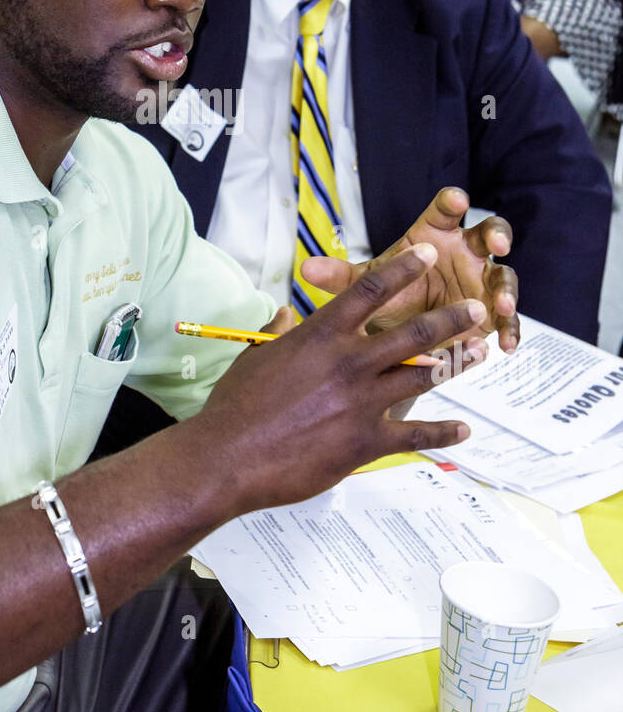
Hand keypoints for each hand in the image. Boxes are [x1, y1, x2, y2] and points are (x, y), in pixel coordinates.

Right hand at [200, 243, 486, 511]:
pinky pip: (415, 435)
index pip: (370, 290)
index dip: (403, 269)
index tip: (428, 255)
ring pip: (423, 377)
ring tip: (481, 353)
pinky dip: (443, 433)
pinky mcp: (366, 442)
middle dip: (450, 318)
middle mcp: (349, 362)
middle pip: (412, 332)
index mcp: (321, 335)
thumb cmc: (236, 405)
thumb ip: (280, 333)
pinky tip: (462, 430)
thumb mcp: (257, 354)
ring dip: (456, 364)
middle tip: (475, 308)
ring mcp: (362, 403)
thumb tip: (285, 316)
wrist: (230, 456)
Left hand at [300, 187, 518, 353]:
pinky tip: (507, 346)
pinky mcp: (492, 313)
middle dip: (497, 235)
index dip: (451, 202)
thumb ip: (343, 278)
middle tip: (496, 245)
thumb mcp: (367, 287)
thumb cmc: (389, 296)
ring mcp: (482, 281)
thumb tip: (306, 271)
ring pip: (504, 275)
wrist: (401, 332)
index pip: (445, 211)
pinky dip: (511, 329)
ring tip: (501, 304)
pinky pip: (508, 319)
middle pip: (489, 232)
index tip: (456, 200)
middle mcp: (464, 252)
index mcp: (434, 235)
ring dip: (506, 288)